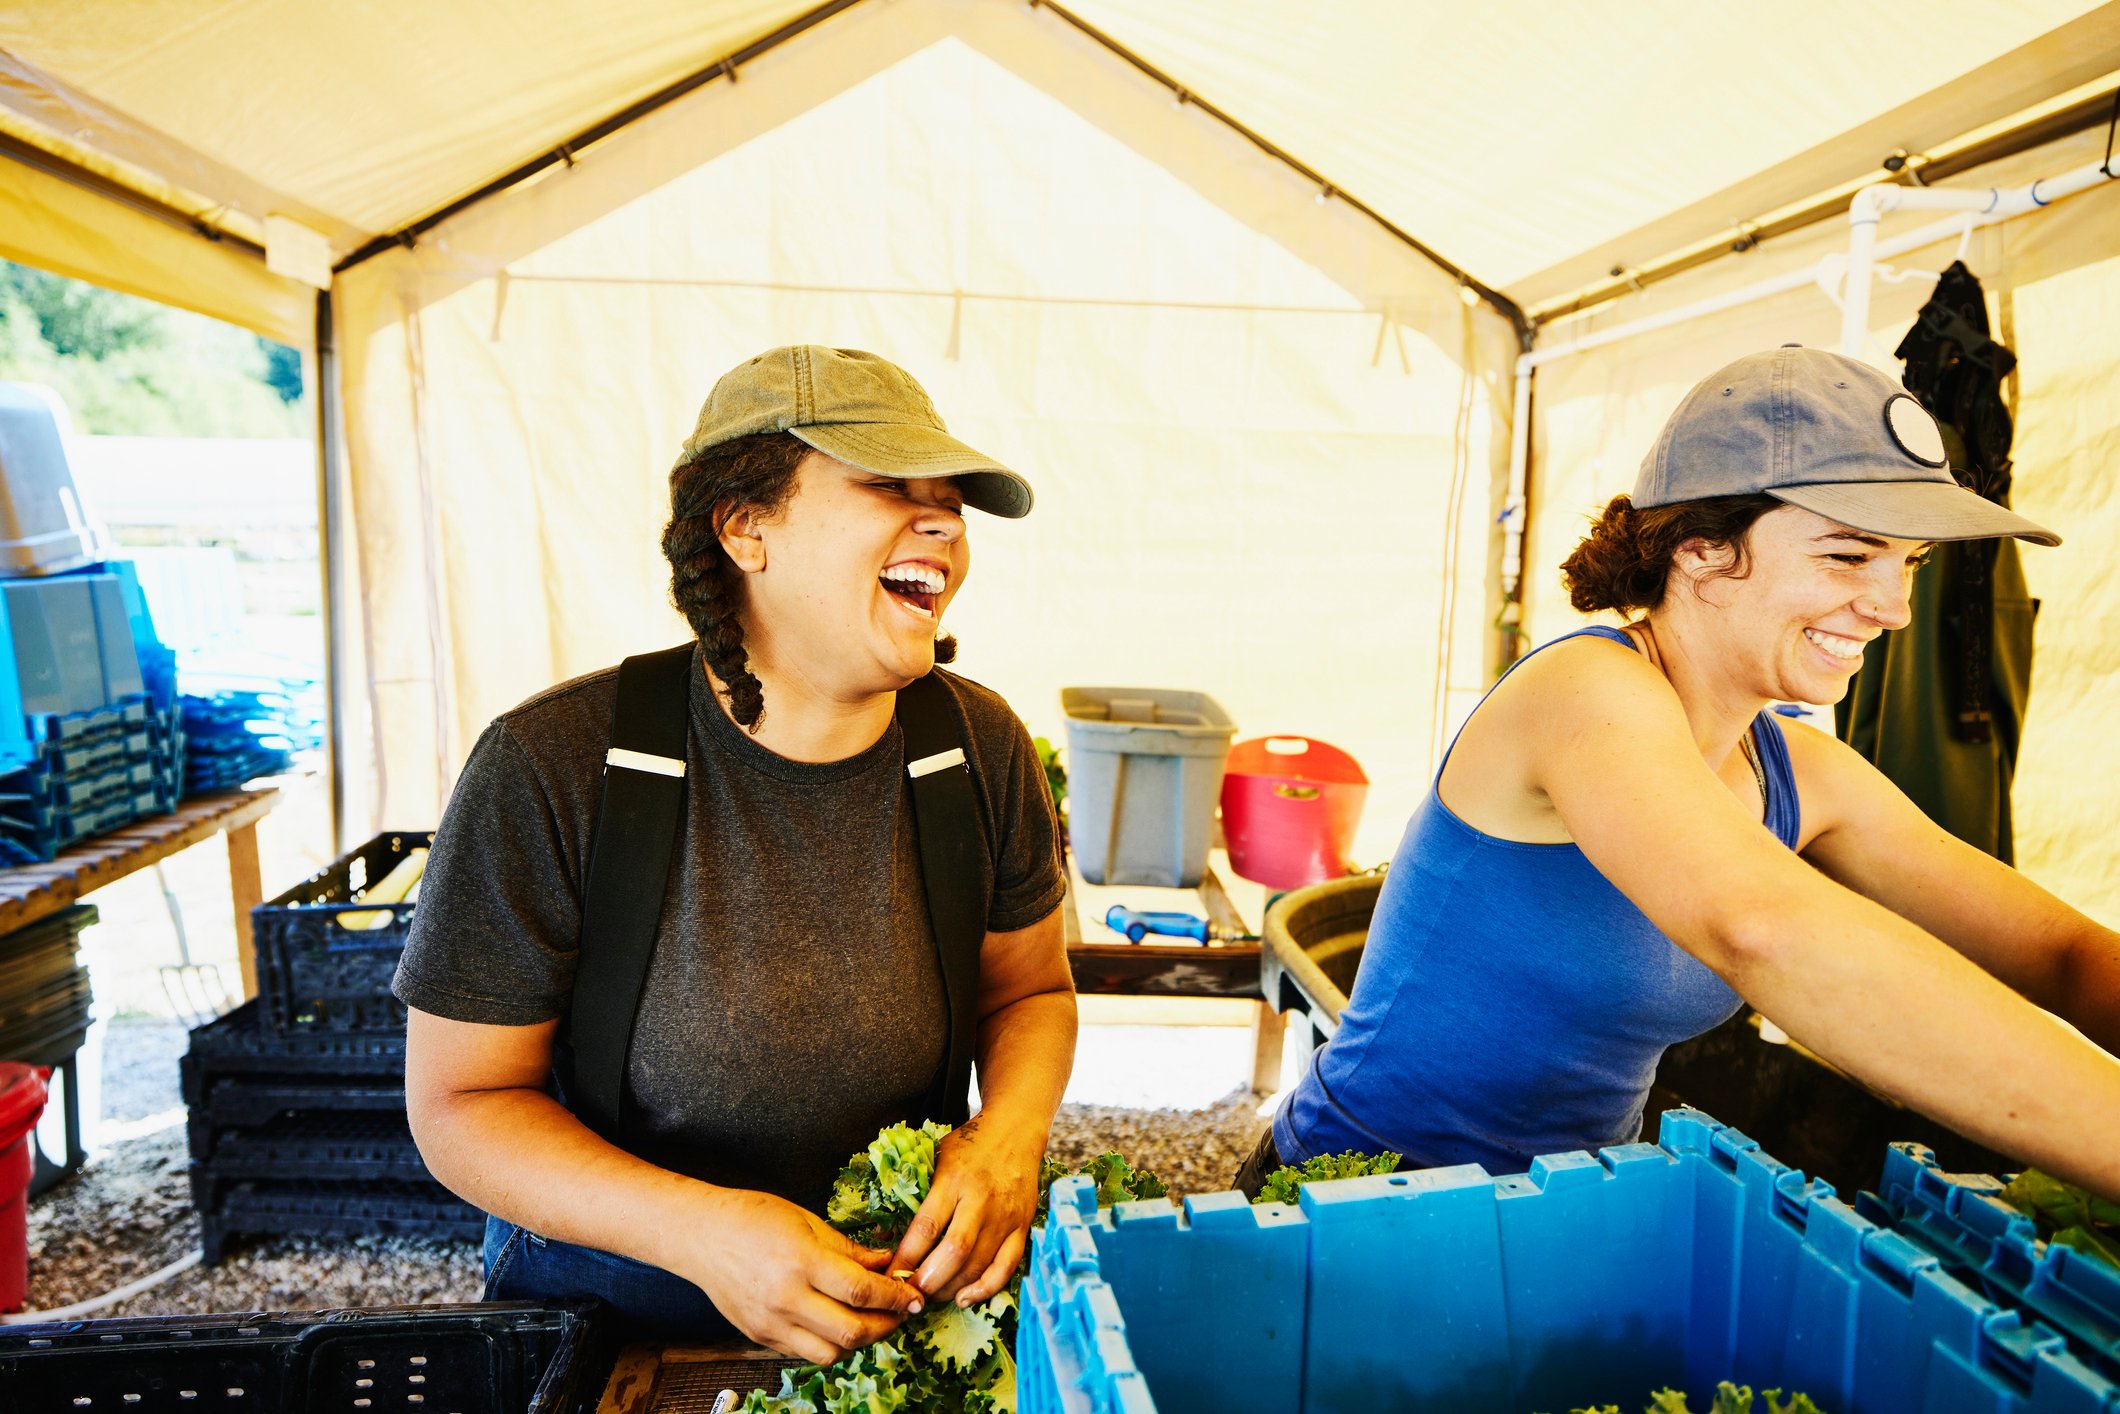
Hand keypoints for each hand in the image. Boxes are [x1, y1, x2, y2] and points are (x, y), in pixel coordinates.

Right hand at [679, 1187, 923, 1364]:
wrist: (699, 1235)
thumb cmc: (752, 1217)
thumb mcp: (807, 1221)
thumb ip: (849, 1249)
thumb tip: (887, 1264)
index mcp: (801, 1262)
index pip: (862, 1291)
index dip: (896, 1298)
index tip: (916, 1296)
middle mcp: (786, 1299)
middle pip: (852, 1332)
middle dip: (888, 1325)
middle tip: (902, 1313)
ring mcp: (771, 1324)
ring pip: (831, 1354)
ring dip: (860, 1342)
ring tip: (872, 1321)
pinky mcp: (760, 1337)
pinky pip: (806, 1352)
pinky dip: (830, 1344)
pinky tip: (839, 1323)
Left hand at [891, 1114, 1043, 1304]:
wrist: (1016, 1129)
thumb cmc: (969, 1146)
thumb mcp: (934, 1159)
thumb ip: (912, 1196)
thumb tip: (882, 1239)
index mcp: (953, 1180)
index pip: (926, 1227)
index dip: (906, 1259)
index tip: (890, 1277)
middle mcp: (981, 1200)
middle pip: (954, 1252)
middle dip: (928, 1281)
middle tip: (909, 1296)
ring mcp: (1005, 1216)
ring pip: (978, 1265)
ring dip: (951, 1289)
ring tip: (930, 1297)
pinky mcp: (1022, 1226)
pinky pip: (1005, 1267)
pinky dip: (985, 1289)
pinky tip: (964, 1299)